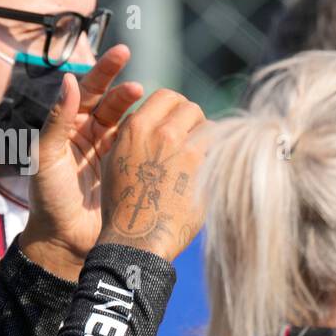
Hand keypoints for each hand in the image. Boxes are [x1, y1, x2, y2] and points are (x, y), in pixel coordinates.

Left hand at [19, 45, 143, 279]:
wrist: (64, 241)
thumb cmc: (48, 199)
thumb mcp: (46, 159)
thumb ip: (56, 121)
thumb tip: (69, 79)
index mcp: (70, 126)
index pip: (90, 90)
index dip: (106, 70)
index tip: (123, 52)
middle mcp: (92, 133)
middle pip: (114, 103)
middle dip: (127, 92)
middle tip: (138, 89)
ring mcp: (112, 151)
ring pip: (133, 123)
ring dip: (145, 113)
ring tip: (156, 107)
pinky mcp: (128, 170)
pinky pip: (144, 147)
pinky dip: (156, 136)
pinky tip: (170, 129)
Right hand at [97, 89, 207, 260]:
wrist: (138, 239)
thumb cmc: (123, 205)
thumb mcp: (116, 162)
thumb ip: (135, 136)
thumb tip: (157, 122)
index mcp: (136, 127)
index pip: (167, 96)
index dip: (173, 108)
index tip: (175, 123)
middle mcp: (162, 132)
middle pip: (190, 107)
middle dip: (192, 122)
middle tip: (189, 142)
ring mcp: (187, 150)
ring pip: (209, 127)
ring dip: (206, 140)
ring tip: (198, 161)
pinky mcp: (206, 170)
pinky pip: (219, 151)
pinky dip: (215, 159)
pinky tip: (206, 176)